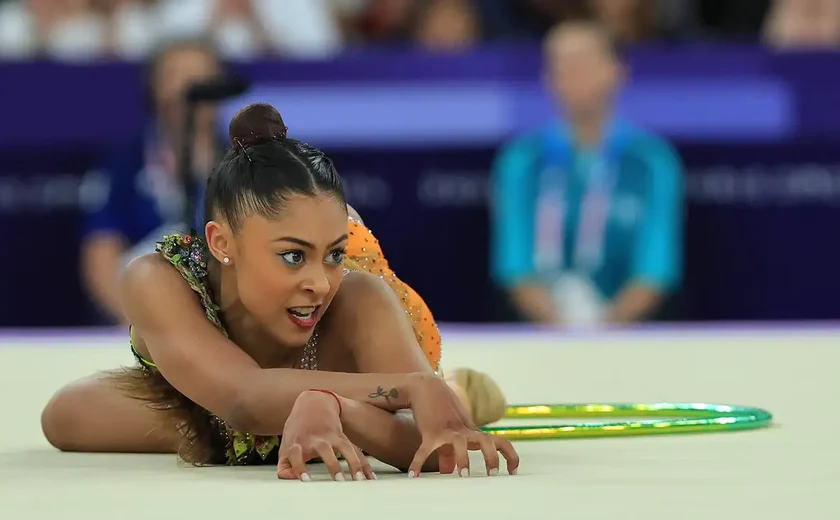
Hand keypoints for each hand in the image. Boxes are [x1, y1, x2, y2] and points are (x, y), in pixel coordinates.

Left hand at [277, 390, 374, 481]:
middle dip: (332, 465)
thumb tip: (292, 480)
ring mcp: (331, 437)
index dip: (299, 467)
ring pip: (345, 448)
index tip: (306, 479)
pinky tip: (370, 477)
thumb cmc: (298, 429)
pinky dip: (364, 464)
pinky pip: (355, 451)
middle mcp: (315, 439)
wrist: (313, 403)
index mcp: (298, 442)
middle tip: (339, 480)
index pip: (296, 455)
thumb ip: (284, 467)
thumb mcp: (286, 445)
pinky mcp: (342, 437)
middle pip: (324, 449)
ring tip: (358, 479)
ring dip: (353, 463)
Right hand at [405, 374, 519, 477]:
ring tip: (463, 476)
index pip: (500, 441)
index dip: (510, 456)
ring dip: (463, 458)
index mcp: (473, 431)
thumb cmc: (440, 410)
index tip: (513, 471)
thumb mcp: (450, 430)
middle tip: (492, 474)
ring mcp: (448, 430)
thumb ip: (450, 452)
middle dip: (492, 457)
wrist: (424, 387)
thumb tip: (448, 470)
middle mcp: (464, 430)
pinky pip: (425, 449)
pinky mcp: (430, 431)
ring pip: (461, 442)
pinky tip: (413, 476)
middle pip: (486, 440)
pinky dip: (418, 463)